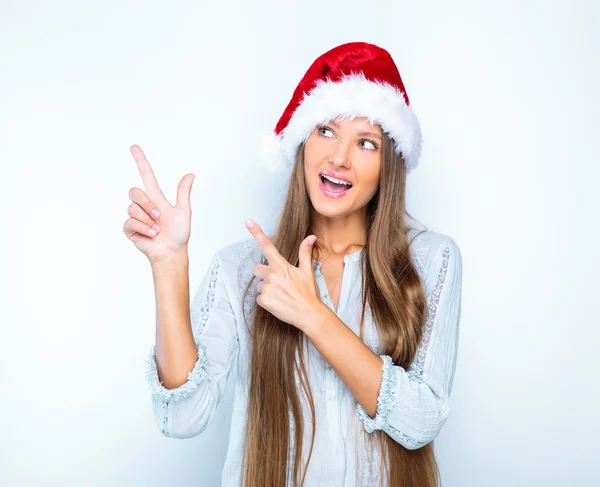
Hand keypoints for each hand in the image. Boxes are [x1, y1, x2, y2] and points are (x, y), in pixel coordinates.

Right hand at [123, 144, 194, 265]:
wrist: (172, 252)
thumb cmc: (179, 234)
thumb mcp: (184, 211)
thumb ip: (184, 192)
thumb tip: (190, 174)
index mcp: (156, 198)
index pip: (147, 176)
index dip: (140, 161)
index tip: (134, 147)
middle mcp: (144, 205)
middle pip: (134, 191)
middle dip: (147, 204)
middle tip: (159, 217)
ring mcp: (136, 216)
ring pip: (133, 208)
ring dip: (148, 220)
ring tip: (157, 230)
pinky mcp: (130, 228)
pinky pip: (131, 222)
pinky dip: (144, 229)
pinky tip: (151, 235)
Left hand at [245, 219, 324, 329]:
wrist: (309, 314)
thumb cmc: (309, 293)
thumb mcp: (307, 271)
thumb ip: (305, 253)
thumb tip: (311, 237)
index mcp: (281, 266)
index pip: (267, 246)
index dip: (256, 232)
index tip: (248, 222)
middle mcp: (272, 275)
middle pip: (257, 269)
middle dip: (264, 274)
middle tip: (277, 282)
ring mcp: (266, 288)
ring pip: (259, 285)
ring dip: (266, 289)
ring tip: (280, 294)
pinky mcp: (263, 300)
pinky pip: (259, 297)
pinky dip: (266, 300)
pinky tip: (278, 302)